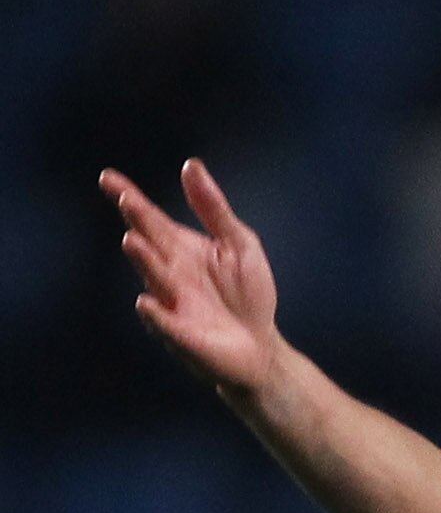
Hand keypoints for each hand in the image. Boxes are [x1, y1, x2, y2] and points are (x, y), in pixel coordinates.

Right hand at [99, 158, 281, 398]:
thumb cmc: (248, 294)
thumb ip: (213, 209)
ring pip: (153, 279)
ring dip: (143, 261)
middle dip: (137, 222)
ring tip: (133, 241)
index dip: (128, 197)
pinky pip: (164, 323)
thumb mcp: (238, 243)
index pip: (149, 217)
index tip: (108, 178)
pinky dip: (155, 315)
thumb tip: (191, 165)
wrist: (260, 347)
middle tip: (127, 201)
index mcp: (179, 246)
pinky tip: (147, 303)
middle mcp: (168, 272)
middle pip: (148, 241)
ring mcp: (172, 303)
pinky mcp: (182, 336)